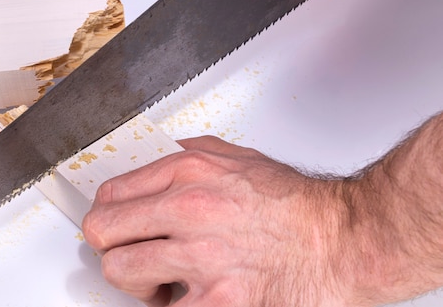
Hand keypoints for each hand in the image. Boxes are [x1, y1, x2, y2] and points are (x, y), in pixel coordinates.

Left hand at [82, 136, 347, 306]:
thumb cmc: (295, 204)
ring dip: (134, 279)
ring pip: (120, 272)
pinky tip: (186, 298)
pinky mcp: (217, 302)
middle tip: (128, 250)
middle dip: (111, 244)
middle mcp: (189, 210)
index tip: (113, 224)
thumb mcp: (237, 158)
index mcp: (189, 173)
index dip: (107, 212)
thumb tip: (157, 159)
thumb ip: (190, 153)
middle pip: (103, 230)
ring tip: (157, 278)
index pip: (111, 192)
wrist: (342, 241)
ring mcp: (201, 258)